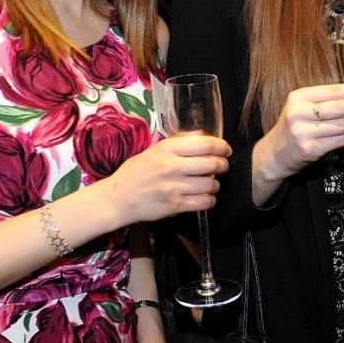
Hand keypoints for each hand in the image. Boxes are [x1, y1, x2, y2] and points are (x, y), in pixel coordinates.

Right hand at [107, 135, 230, 223]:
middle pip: (212, 163)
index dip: (222, 146)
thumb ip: (179, 143)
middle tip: (223, 166)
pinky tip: (206, 197)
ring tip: (212, 184)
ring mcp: (173, 187)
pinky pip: (204, 202)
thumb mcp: (154, 150)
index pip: (205, 143)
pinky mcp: (174, 206)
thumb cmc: (136, 173)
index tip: (226, 150)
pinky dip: (210, 200)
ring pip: (211, 184)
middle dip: (223, 165)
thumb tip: (203, 136)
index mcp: (167, 149)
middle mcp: (171, 166)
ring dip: (216, 185)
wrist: (117, 199)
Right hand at [255, 84, 343, 182]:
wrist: (274, 154)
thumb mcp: (304, 107)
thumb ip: (327, 101)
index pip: (335, 90)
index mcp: (299, 96)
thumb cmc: (295, 128)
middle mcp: (299, 112)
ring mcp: (304, 131)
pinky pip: (341, 140)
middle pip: (341, 107)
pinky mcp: (310, 149)